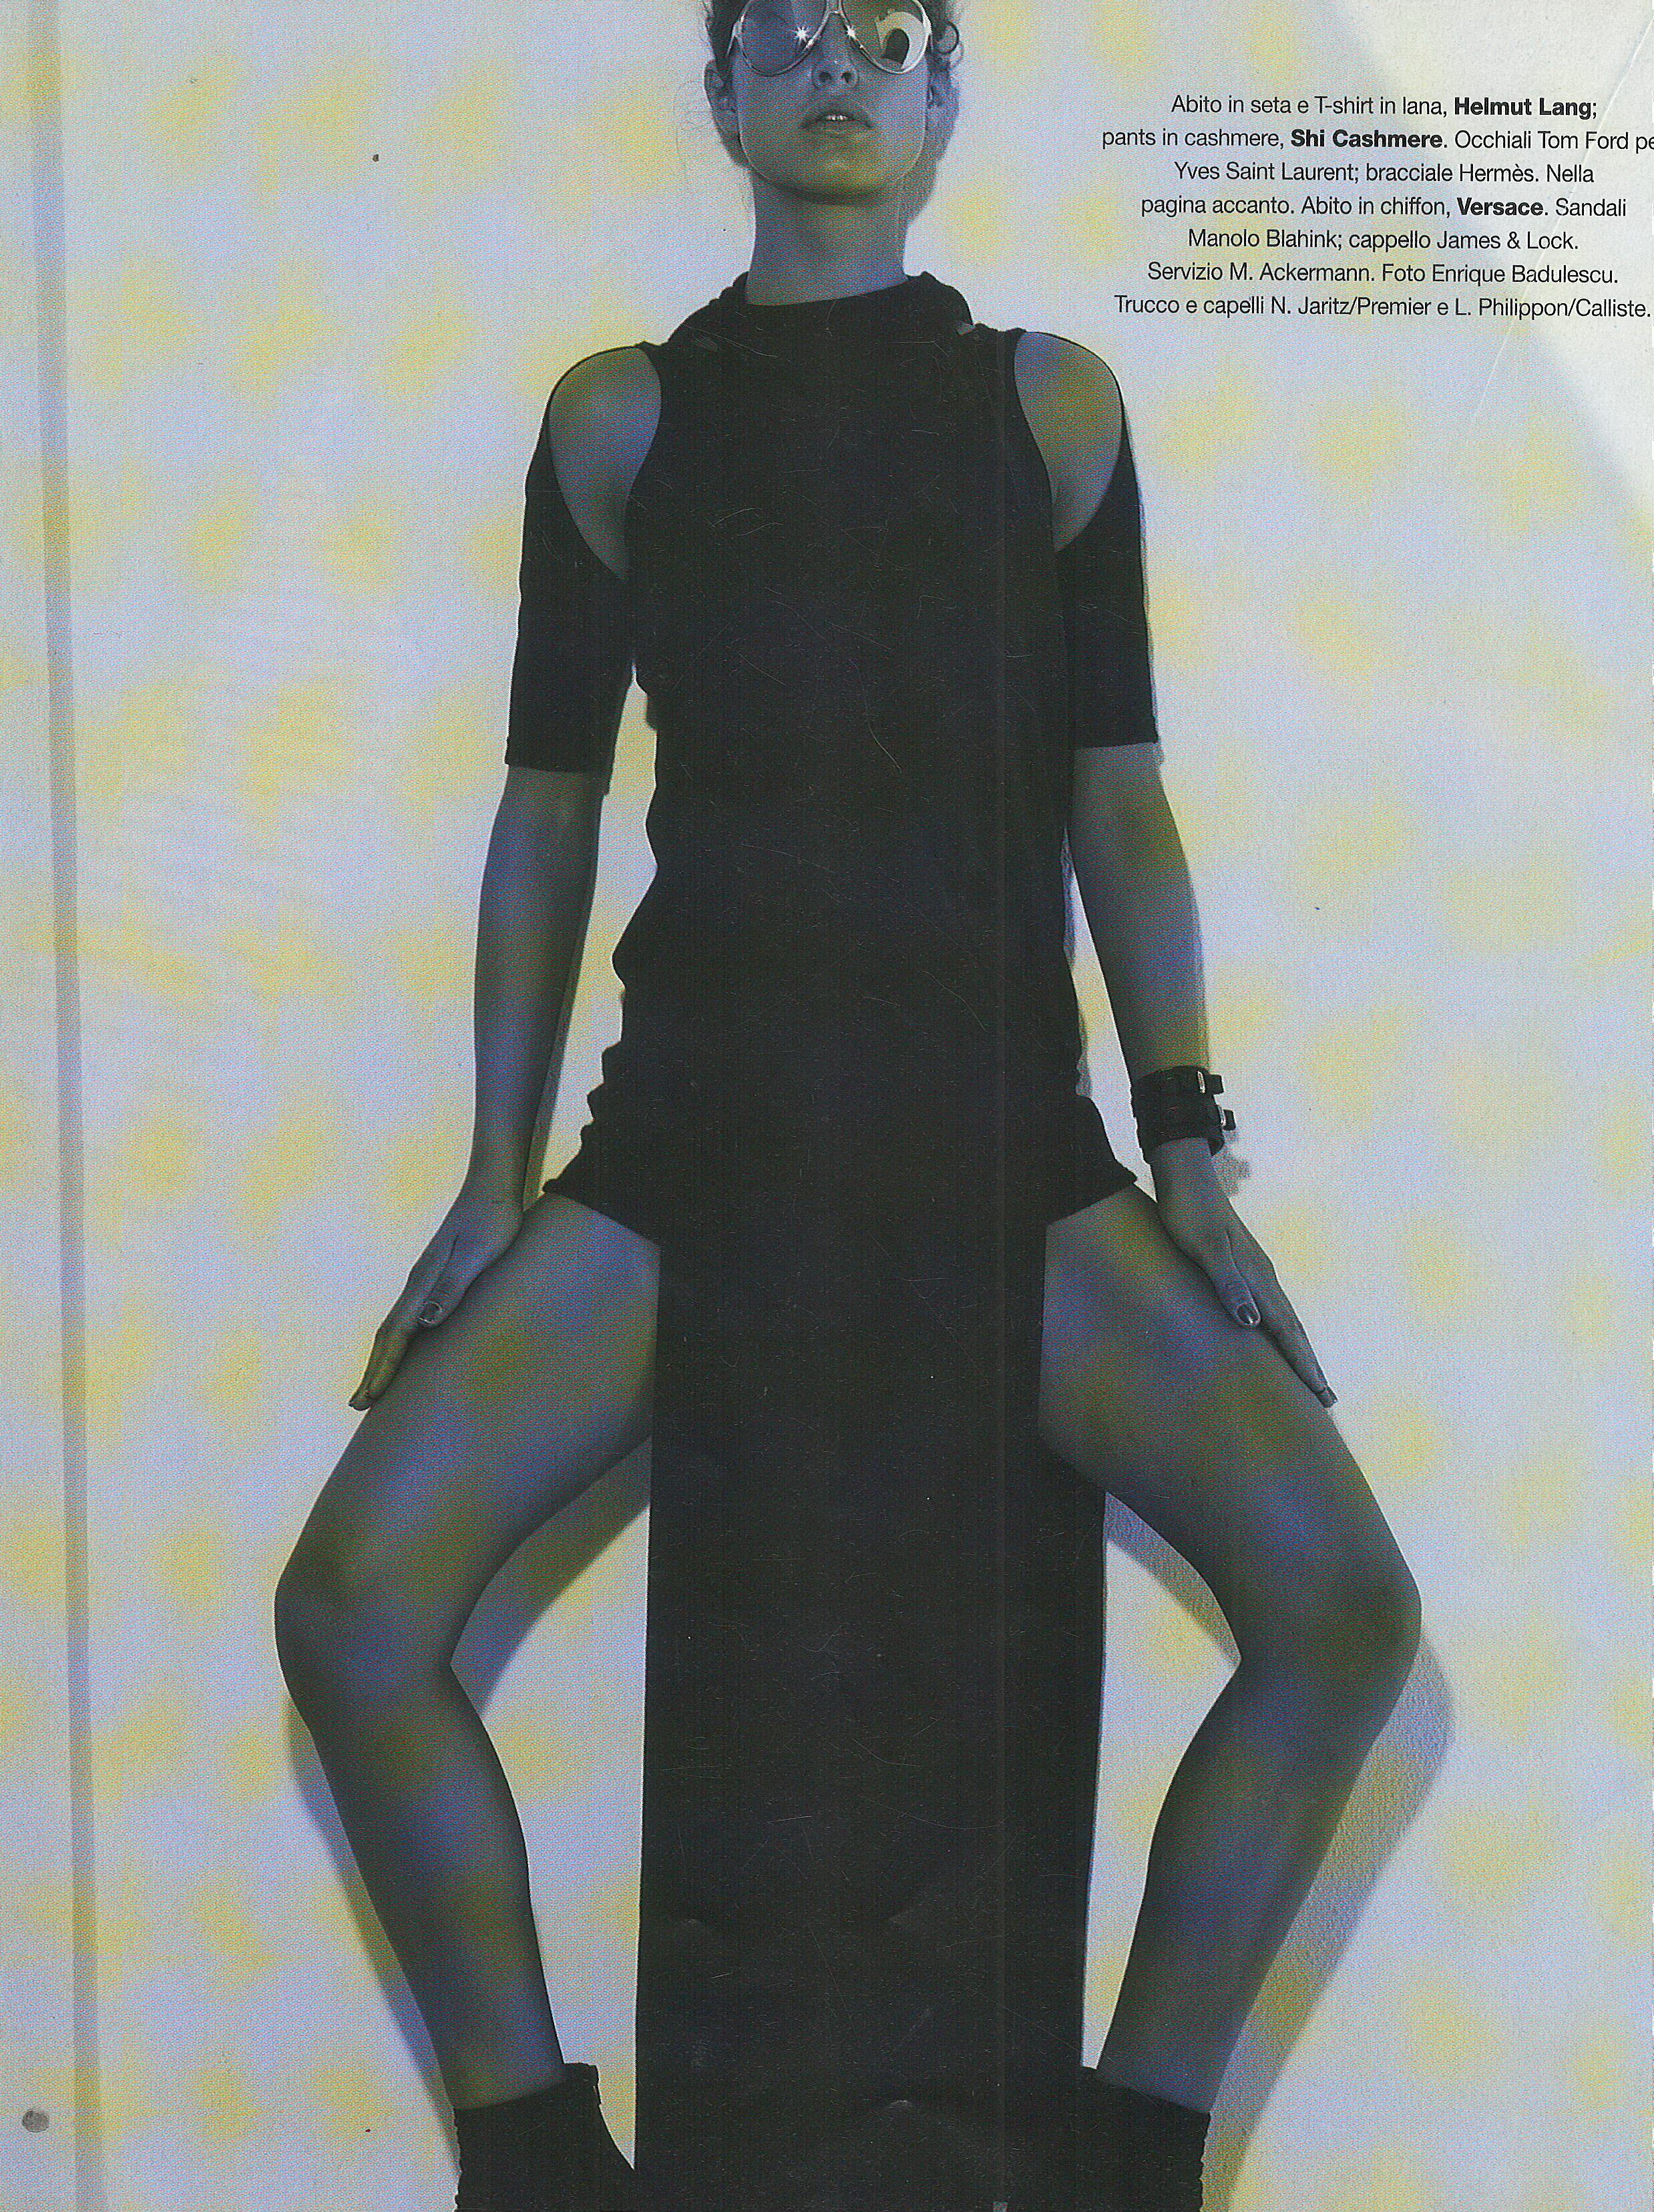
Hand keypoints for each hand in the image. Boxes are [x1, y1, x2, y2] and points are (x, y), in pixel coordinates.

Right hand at [350, 1182, 525, 1408]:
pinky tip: (406, 1349)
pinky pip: (410, 1317)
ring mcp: (425, 1279)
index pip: (397, 1336)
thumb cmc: (493, 1222)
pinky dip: (400, 1341)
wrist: (493, 1187)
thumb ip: (453, 1287)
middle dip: (373, 1371)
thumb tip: (425, 1323)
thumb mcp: (478, 1256)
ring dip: (383, 1358)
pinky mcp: (437, 1275)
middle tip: (358, 1405)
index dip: (384, 1369)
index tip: (370, 1398)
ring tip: (374, 1386)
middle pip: (387, 1335)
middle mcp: (418, 1283)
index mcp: (424, 1283)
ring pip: (395, 1327)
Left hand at [1148, 1137, 1335, 1406]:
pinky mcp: (1244, 1264)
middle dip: (1308, 1364)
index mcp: (1257, 1278)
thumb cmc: (1187, 1213)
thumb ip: (1227, 1284)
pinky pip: (1270, 1306)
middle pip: (1293, 1329)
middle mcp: (1263, 1277)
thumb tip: (1252, 1322)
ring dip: (1297, 1348)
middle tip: (1326, 1399)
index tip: (1321, 1395)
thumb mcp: (1204, 1249)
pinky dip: (1280, 1329)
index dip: (1302, 1364)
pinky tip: (1275, 1333)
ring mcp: (1256, 1270)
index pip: (1286, 1331)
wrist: (1186, 1176)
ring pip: (1284, 1318)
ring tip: (1308, 1374)